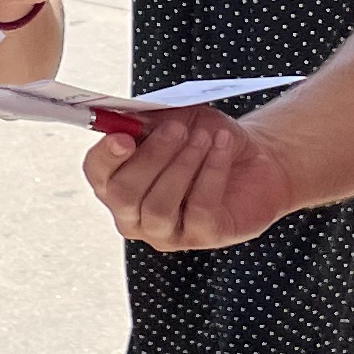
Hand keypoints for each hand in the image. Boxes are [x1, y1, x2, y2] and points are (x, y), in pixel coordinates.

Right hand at [86, 106, 301, 252]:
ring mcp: (166, 232)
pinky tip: (222, 147)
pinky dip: (211, 171)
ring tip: (203, 138)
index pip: (97, 174)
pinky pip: (199, 208)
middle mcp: (134, 214)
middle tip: (178, 129)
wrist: (256, 158)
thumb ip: (147, 119)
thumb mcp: (176, 117)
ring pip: (158, 206)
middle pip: (123, 194)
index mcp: (119, 181)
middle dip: (151, 157)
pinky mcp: (203, 236)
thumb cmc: (206, 138)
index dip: (106, 157)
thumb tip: (124, 117)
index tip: (124, 136)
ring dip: (182, 165)